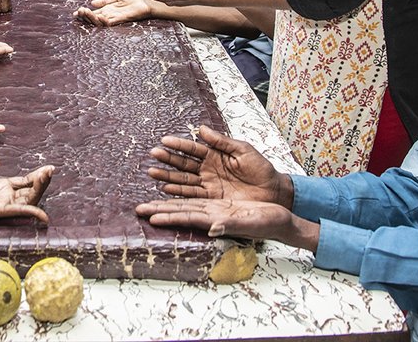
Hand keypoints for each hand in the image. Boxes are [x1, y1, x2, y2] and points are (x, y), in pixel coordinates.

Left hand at [0, 158, 53, 226]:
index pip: (22, 181)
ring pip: (27, 198)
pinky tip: (44, 215)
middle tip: (50, 170)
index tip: (48, 168)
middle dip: (41, 181)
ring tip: (46, 176)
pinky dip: (32, 213)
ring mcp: (2, 203)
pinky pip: (18, 212)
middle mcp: (3, 196)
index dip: (36, 176)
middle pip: (29, 190)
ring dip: (39, 189)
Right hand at [74, 0, 157, 26]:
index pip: (93, 13)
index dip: (85, 13)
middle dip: (86, 16)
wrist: (145, 2)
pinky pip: (111, 22)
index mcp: (108, 9)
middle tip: (78, 11)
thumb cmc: (134, 0)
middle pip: (94, 18)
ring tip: (85, 12)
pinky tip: (98, 16)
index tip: (75, 13)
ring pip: (100, 21)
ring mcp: (115, 18)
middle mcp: (109, 15)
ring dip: (92, 18)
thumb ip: (104, 1)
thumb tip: (92, 3)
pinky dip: (104, 20)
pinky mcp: (122, 19)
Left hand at [135, 198, 316, 249]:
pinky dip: (184, 191)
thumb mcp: (250, 224)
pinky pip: (198, 194)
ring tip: (150, 198)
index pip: (186, 216)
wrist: (280, 219)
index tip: (149, 216)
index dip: (168, 215)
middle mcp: (210, 214)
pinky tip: (173, 189)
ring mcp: (214, 208)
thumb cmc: (267, 223)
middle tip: (137, 209)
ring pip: (186, 201)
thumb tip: (212, 228)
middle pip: (180, 210)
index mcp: (214, 218)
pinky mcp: (221, 202)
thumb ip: (230, 225)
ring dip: (167, 199)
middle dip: (159, 209)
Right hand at [146, 125, 291, 205]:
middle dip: (168, 159)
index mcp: (215, 154)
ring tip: (152, 172)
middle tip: (153, 154)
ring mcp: (209, 184)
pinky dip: (179, 193)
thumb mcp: (244, 151)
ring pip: (184, 180)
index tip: (164, 140)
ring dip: (168, 177)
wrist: (274, 191)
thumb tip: (202, 128)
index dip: (179, 145)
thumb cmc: (262, 169)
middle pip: (184, 164)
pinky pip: (193, 195)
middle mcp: (208, 169)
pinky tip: (166, 189)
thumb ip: (222, 141)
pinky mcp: (212, 199)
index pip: (193, 148)